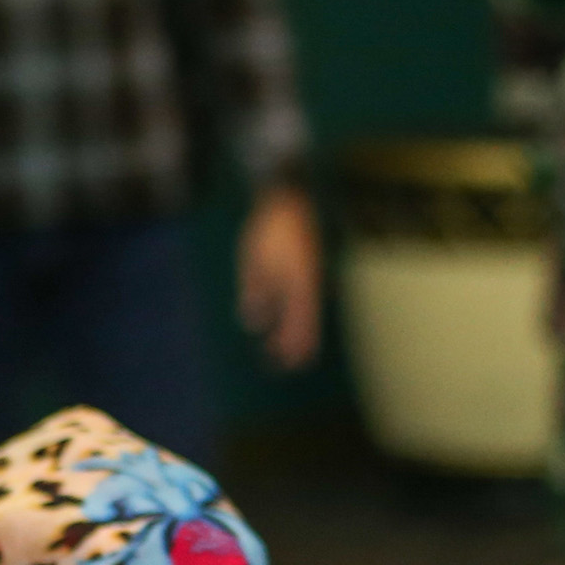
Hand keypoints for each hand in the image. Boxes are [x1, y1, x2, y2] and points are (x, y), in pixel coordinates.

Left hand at [239, 186, 323, 371]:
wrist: (290, 199)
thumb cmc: (269, 229)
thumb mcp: (254, 260)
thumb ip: (255, 292)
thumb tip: (253, 323)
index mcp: (300, 286)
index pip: (301, 325)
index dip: (294, 346)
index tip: (288, 363)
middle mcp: (309, 286)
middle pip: (307, 323)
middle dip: (296, 344)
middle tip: (287, 365)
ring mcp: (311, 278)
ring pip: (307, 313)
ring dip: (295, 331)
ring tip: (282, 347)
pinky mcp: (307, 271)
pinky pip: (304, 300)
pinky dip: (295, 314)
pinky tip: (282, 320)